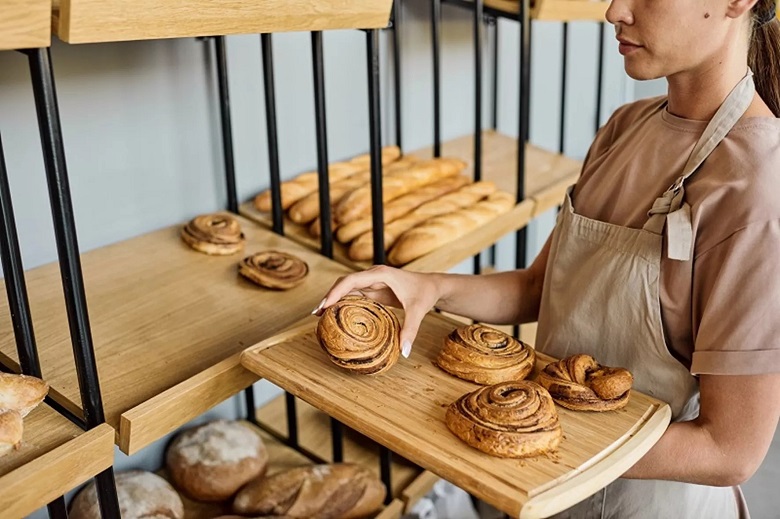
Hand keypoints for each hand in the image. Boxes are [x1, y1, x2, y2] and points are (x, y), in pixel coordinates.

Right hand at [313, 265, 439, 357]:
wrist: (432, 285)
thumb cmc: (425, 293)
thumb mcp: (418, 311)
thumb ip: (410, 331)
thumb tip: (403, 353)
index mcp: (381, 274)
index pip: (352, 281)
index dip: (336, 292)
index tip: (325, 306)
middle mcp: (373, 275)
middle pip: (344, 283)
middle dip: (329, 296)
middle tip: (316, 314)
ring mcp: (371, 282)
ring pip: (346, 288)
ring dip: (333, 299)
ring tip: (320, 316)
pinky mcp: (373, 289)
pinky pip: (353, 295)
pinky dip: (342, 303)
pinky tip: (335, 316)